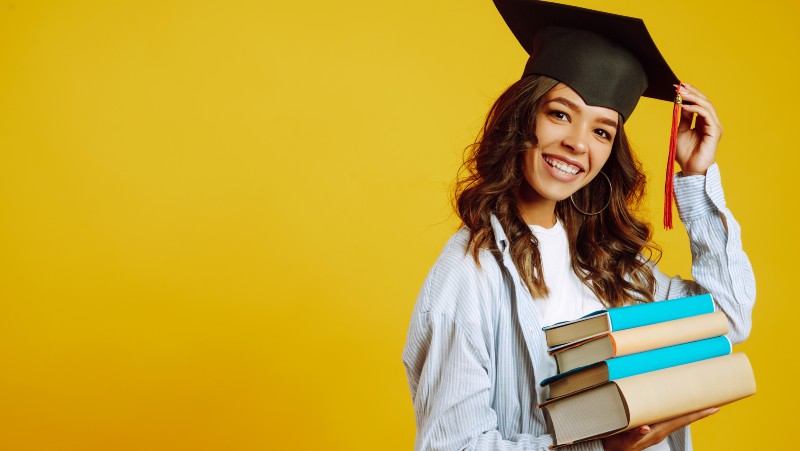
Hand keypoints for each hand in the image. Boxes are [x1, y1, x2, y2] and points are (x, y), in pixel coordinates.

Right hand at [601, 407, 718, 450]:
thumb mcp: (625, 439)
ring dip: (689, 411)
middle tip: (714, 401)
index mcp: (658, 431)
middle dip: (699, 411)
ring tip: (699, 402)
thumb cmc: (617, 445)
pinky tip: (677, 407)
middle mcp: (661, 430)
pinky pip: (669, 419)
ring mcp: (658, 430)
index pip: (683, 420)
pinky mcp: (652, 429)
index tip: (714, 408)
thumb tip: (645, 427)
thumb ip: (635, 434)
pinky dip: (677, 412)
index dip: (699, 414)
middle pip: (685, 419)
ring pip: (678, 418)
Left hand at [674, 83, 722, 175]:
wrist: (690, 169)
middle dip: (692, 92)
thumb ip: (683, 118)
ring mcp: (714, 126)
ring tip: (681, 94)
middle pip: (704, 101)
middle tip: (680, 86)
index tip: (678, 87)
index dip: (690, 94)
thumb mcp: (681, 131)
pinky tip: (684, 106)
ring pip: (706, 106)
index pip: (699, 103)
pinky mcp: (714, 131)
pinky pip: (705, 115)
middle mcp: (711, 122)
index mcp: (704, 122)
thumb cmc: (685, 153)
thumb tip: (680, 104)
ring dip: (693, 98)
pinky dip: (695, 109)